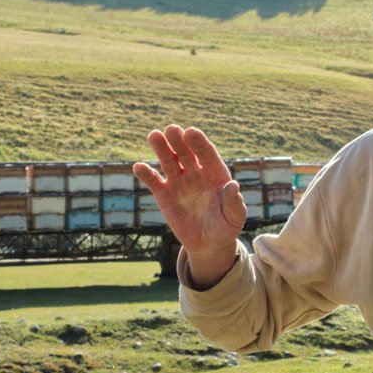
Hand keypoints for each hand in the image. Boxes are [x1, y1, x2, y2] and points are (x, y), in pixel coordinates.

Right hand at [133, 124, 246, 286]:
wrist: (208, 243)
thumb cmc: (225, 227)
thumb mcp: (234, 217)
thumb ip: (234, 202)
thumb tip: (233, 186)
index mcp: (215, 173)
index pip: (207, 153)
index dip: (199, 142)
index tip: (191, 132)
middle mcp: (195, 173)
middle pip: (185, 152)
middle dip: (178, 141)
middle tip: (171, 129)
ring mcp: (179, 182)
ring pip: (168, 161)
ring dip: (161, 148)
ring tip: (154, 136)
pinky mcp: (164, 194)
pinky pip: (153, 181)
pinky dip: (146, 173)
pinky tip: (138, 167)